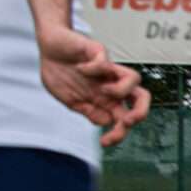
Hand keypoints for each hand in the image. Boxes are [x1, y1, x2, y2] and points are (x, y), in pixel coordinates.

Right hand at [38, 24, 150, 147]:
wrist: (49, 47)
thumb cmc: (60, 72)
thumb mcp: (71, 100)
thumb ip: (88, 111)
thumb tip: (106, 121)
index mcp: (105, 100)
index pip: (124, 119)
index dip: (119, 134)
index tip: (104, 143)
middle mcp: (110, 85)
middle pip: (142, 99)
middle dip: (140, 113)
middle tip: (126, 121)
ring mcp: (107, 69)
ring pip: (135, 79)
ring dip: (120, 90)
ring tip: (101, 90)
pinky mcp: (98, 52)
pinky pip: (106, 62)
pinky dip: (92, 68)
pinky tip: (79, 68)